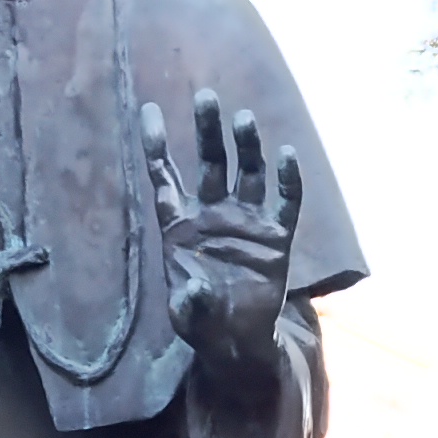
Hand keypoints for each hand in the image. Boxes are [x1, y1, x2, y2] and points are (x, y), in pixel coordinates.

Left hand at [144, 89, 303, 379]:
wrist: (237, 340)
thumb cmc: (202, 322)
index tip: (150, 109)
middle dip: (208, 131)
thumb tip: (194, 288)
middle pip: (210, 163)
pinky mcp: (276, 238)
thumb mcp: (187, 315)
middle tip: (205, 97)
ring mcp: (246, 222)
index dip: (157, 145)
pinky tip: (287, 155)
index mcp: (180, 226)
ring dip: (246, 145)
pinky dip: (287, 180)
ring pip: (247, 173)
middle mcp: (213, 215)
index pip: (165, 178)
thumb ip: (189, 301)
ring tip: (243, 118)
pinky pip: (285, 202)